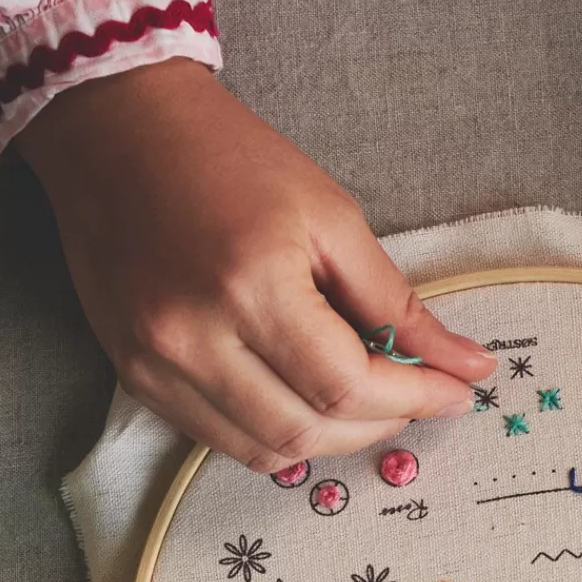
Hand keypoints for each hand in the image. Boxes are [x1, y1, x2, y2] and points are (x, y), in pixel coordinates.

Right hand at [15, 59, 494, 469]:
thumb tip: (467, 365)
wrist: (114, 128)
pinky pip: (221, 440)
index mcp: (249, 285)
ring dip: (330, 440)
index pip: (347, 385)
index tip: (458, 392)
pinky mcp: (135, 378)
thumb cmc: (228, 157)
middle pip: (308, 432)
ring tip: (363, 403)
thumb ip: (396, 301)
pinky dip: (276, 435)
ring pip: (266, 452)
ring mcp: (156, 366)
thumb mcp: (329, 214)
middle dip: (377, 425)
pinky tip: (303, 399)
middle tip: (414, 396)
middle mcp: (194, 338)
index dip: (414, 398)